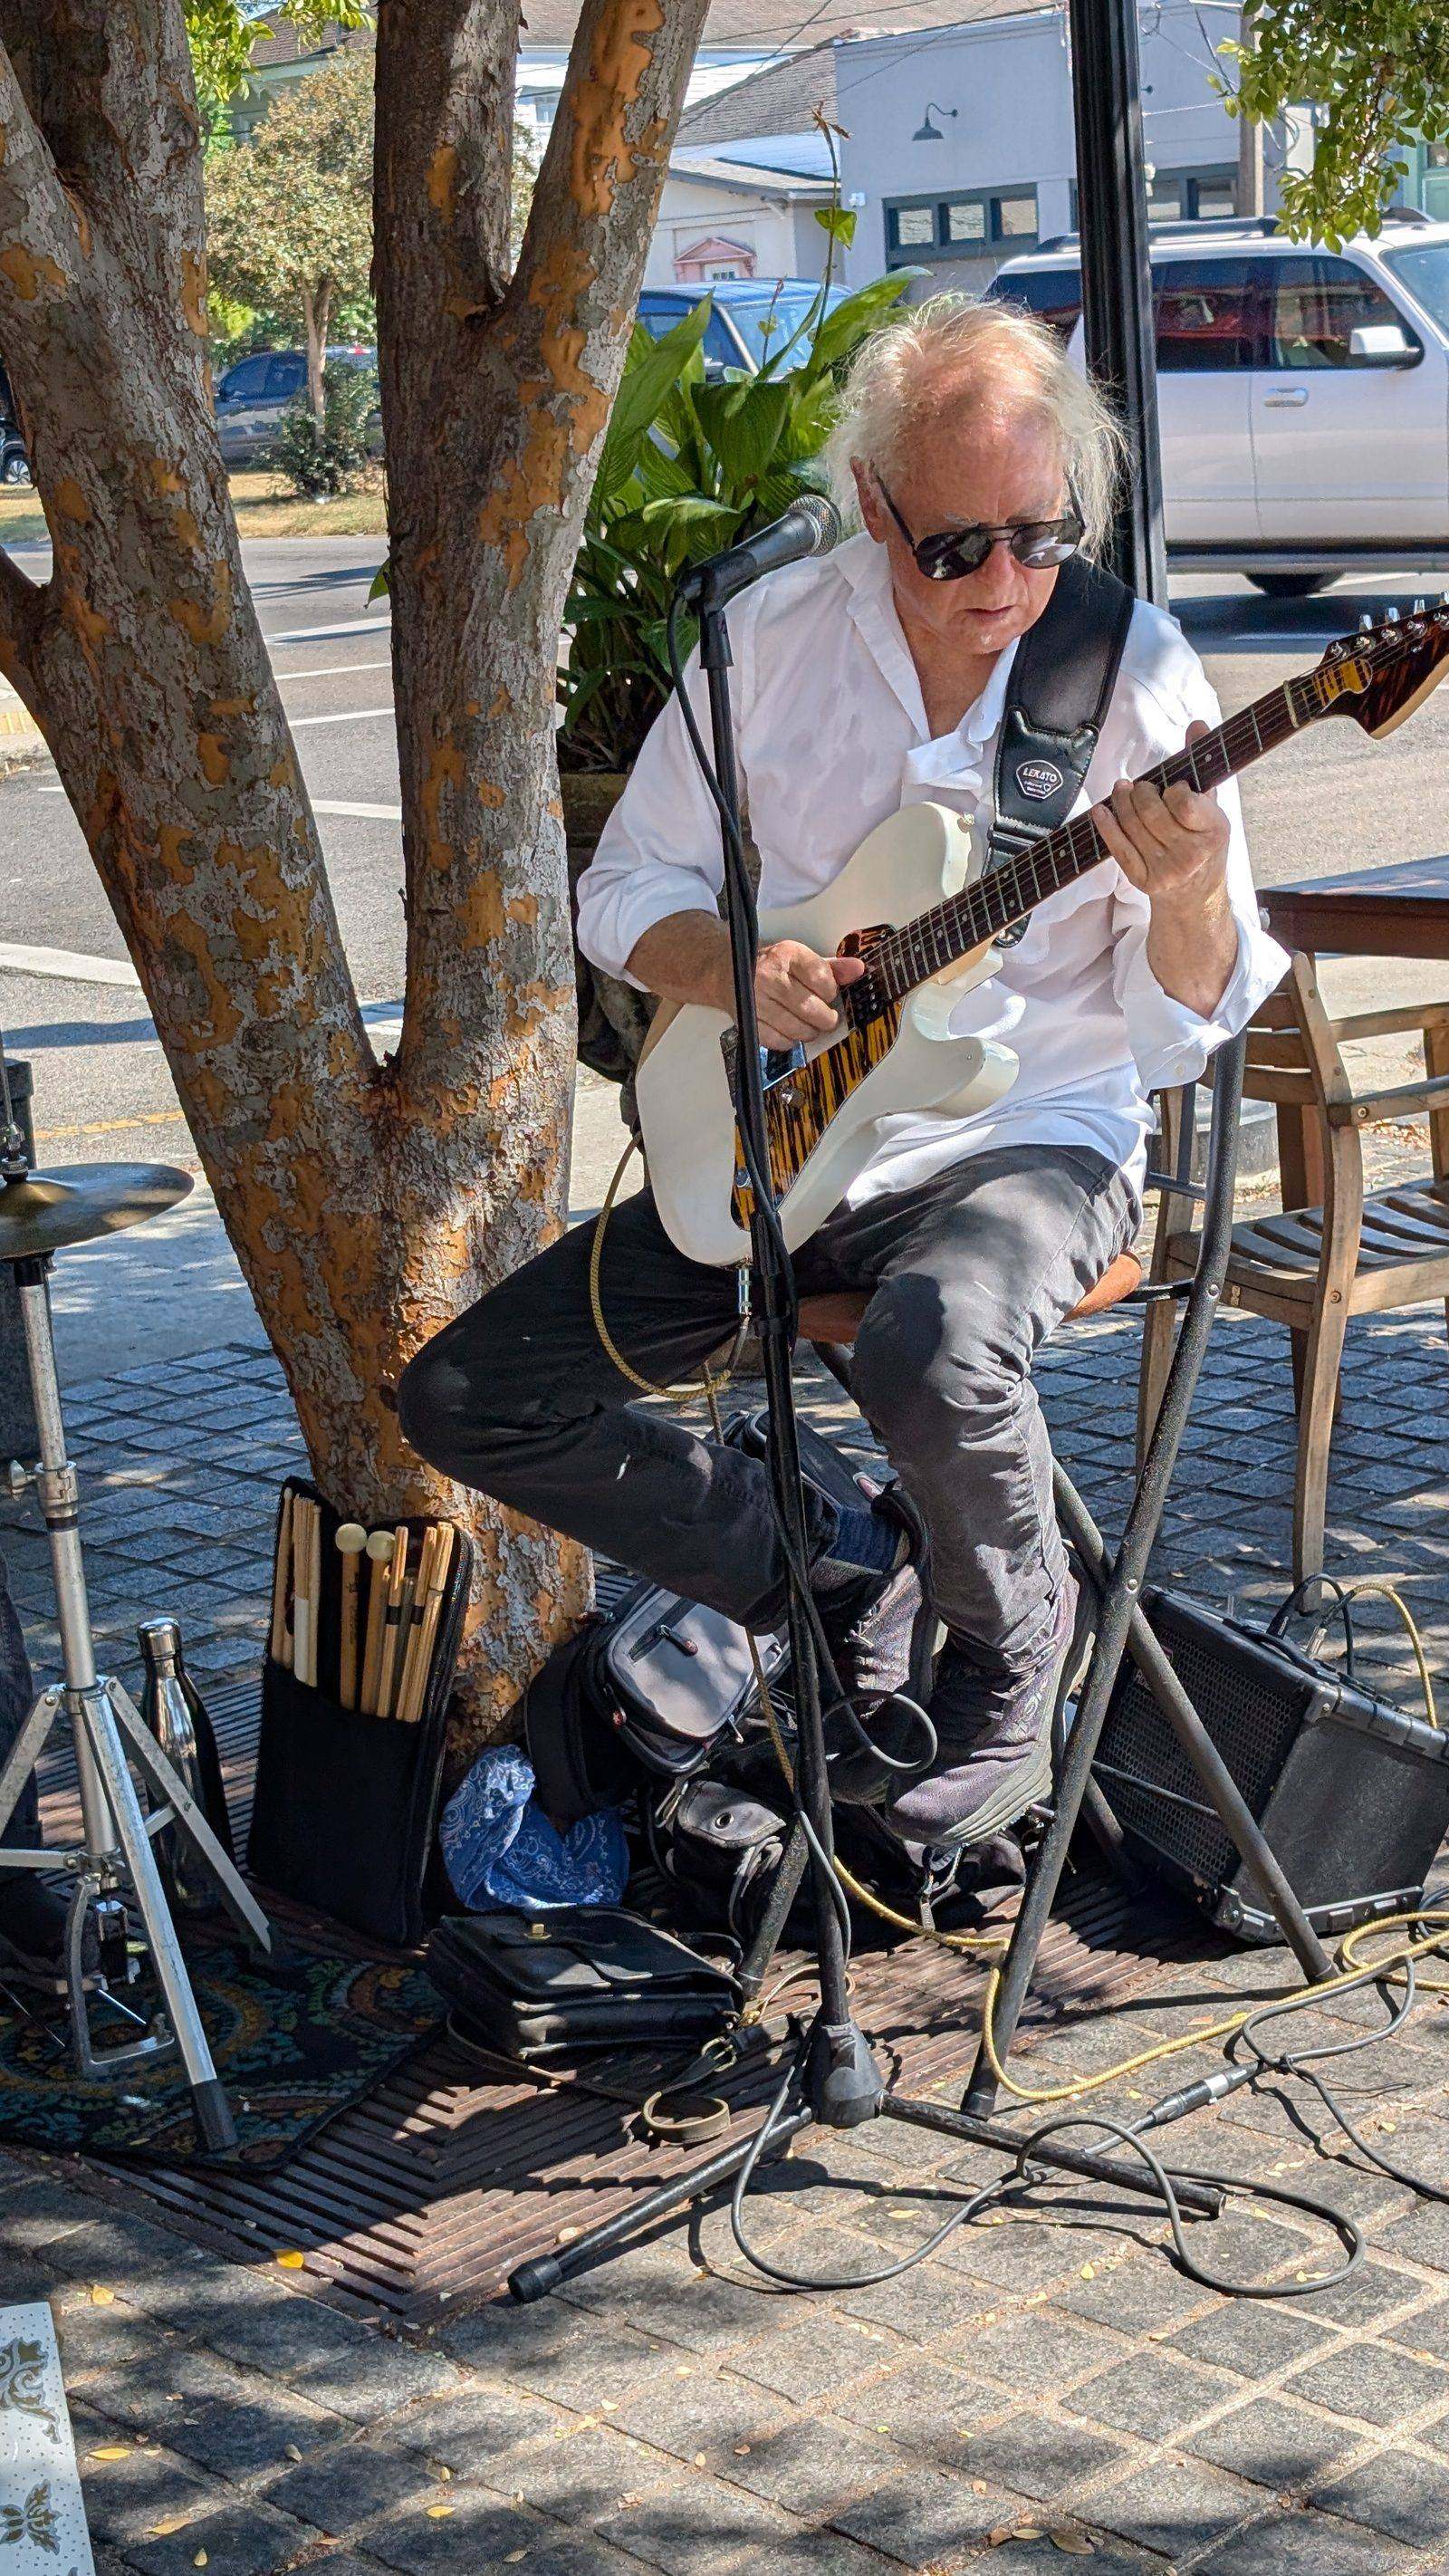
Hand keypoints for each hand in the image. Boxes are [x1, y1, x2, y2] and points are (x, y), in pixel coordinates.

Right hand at [750, 939, 863, 1049]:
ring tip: (809, 1025)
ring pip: (797, 1028)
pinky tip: (790, 1031)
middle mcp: (769, 976)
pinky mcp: (748, 1021)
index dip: (830, 992)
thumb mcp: (801, 959)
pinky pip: (779, 1041)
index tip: (828, 994)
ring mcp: (756, 1000)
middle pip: (812, 1008)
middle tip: (826, 1018)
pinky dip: (789, 1041)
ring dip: (809, 1032)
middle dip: (825, 1018)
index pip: (822, 979)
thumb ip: (831, 967)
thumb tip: (857, 969)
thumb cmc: (771, 967)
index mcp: (786, 955)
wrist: (728, 972)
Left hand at [1094, 721, 1230, 910]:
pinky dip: (1106, 825)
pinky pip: (1118, 847)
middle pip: (1150, 810)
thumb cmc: (1201, 840)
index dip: (1174, 789)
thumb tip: (1196, 724)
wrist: (1196, 893)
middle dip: (1142, 792)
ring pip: (1131, 825)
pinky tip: (1101, 810)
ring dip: (1121, 801)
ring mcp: (1166, 870)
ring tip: (1122, 791)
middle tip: (1142, 788)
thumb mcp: (1210, 806)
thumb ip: (1201, 764)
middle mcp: (1191, 854)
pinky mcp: (1144, 881)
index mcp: (1214, 831)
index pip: (1183, 800)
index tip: (1174, 787)